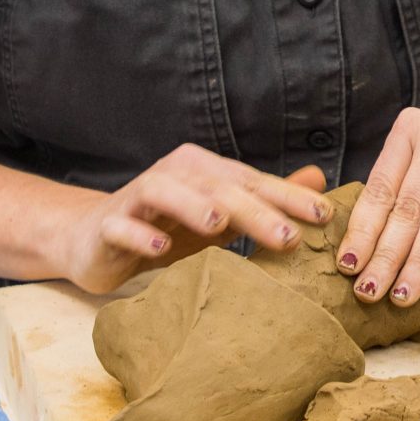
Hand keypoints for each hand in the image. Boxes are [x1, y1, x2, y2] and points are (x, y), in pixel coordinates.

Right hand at [55, 143, 329, 294]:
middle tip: (289, 237)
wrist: (95, 241)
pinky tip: (160, 249)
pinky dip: (141, 235)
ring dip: (194, 207)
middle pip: (219, 188)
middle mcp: (174, 174)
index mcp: (206, 171)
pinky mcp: (109, 224)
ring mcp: (138, 197)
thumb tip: (320, 178)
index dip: (288, 198)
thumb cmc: (167, 228)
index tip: (324, 217)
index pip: (253, 182)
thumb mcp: (222, 216)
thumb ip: (267, 198)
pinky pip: (124, 225)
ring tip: (220, 225)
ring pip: (167, 193)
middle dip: (256, 210)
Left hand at [338, 109, 419, 304]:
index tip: (348, 268)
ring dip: (419, 261)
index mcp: (412, 128)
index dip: (363, 231)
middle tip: (370, 291)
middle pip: (408, 205)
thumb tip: (358, 255)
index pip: (380, 188)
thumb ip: (401, 196)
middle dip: (386, 254)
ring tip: (403, 294)